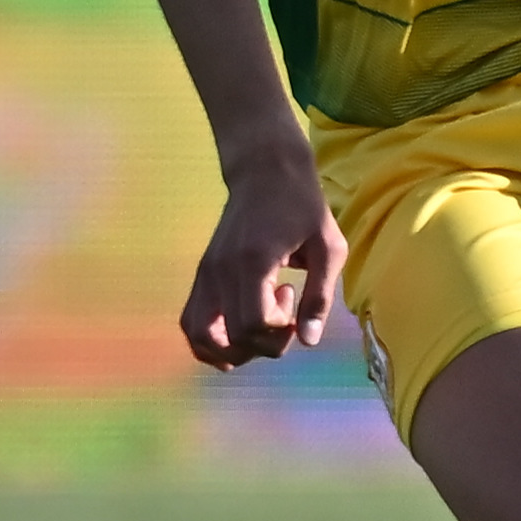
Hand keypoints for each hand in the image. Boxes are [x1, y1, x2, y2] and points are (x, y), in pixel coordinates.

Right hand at [180, 140, 346, 365]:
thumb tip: (307, 342)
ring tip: (261, 330)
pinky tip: (236, 339)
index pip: (253, 324)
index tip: (294, 298)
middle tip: (286, 312)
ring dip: (234, 349)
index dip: (279, 329)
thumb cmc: (304, 206)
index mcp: (252, 262)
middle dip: (266, 341)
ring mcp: (205, 273)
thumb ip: (319, 296)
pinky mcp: (202, 273)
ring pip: (200, 337)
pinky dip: (208, 341)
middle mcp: (220, 271)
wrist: (266, 171)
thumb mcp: (329, 249)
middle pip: (232, 337)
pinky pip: (191, 321)